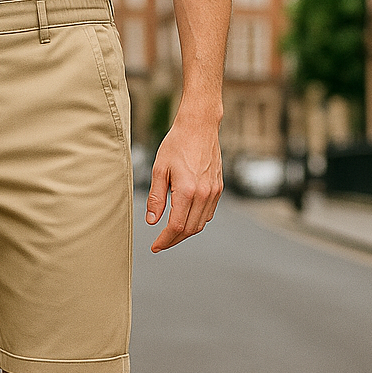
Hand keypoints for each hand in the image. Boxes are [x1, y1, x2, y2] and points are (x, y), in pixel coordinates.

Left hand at [146, 106, 222, 251]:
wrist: (199, 127)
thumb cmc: (176, 144)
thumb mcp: (159, 170)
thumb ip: (156, 198)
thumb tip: (152, 221)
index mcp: (187, 191)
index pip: (176, 226)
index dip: (165, 240)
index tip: (155, 246)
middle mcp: (204, 194)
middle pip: (190, 229)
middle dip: (174, 240)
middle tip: (160, 243)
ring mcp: (214, 191)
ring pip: (200, 223)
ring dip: (185, 232)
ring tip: (170, 233)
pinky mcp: (218, 188)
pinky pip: (208, 213)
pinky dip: (196, 221)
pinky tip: (185, 218)